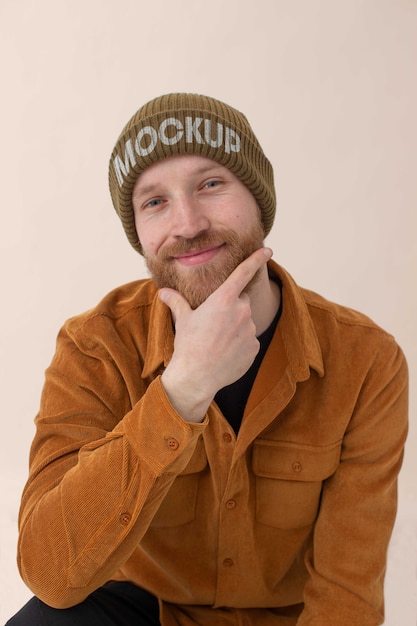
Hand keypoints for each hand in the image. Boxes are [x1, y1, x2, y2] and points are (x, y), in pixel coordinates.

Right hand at [158, 247, 271, 421]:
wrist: (196, 376)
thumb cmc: (188, 345)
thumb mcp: (182, 319)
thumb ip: (176, 301)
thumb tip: (163, 292)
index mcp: (223, 299)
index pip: (243, 272)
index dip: (256, 259)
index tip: (268, 250)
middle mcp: (241, 311)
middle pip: (241, 301)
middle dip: (231, 307)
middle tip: (214, 323)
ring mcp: (250, 330)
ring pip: (245, 321)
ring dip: (235, 327)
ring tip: (217, 341)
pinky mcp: (254, 347)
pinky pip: (249, 340)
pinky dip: (240, 344)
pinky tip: (225, 353)